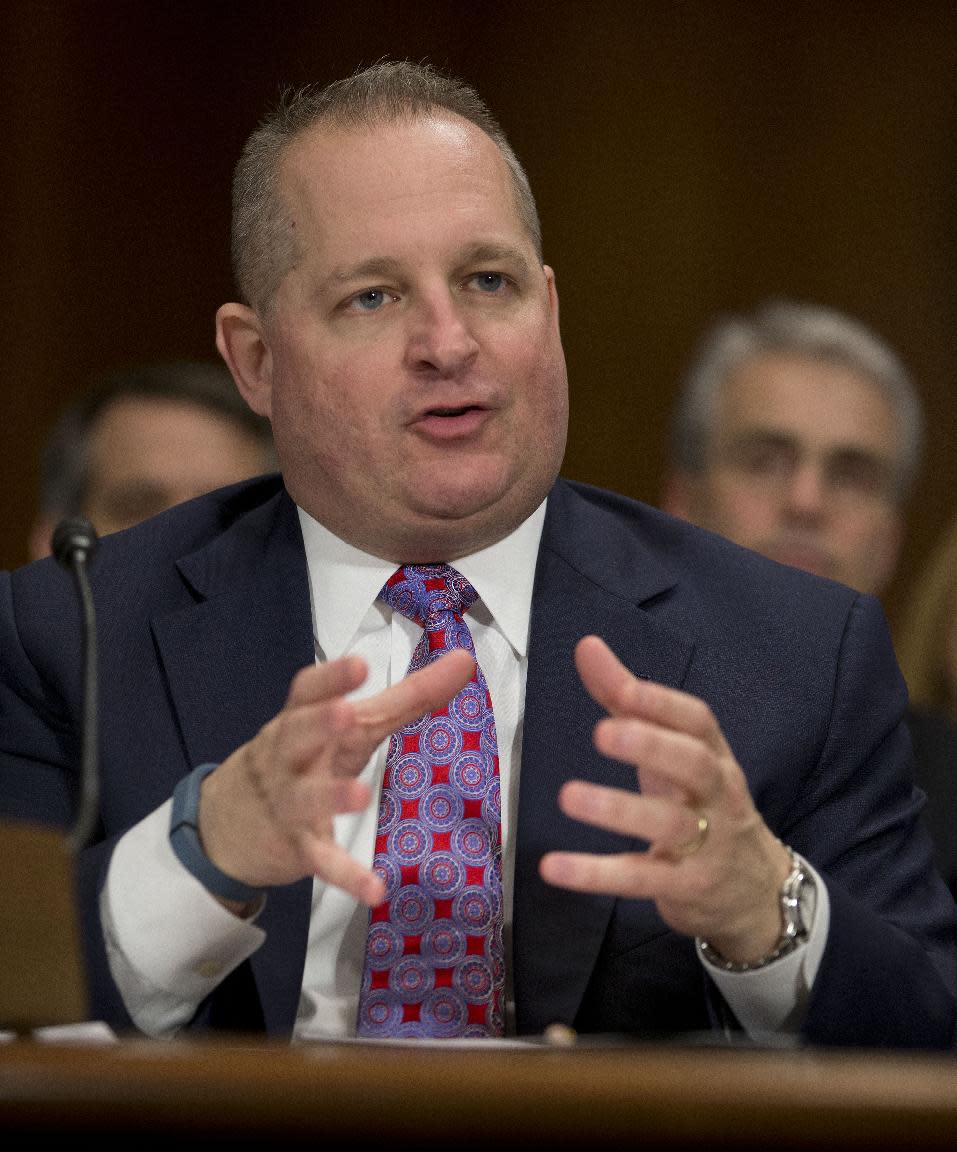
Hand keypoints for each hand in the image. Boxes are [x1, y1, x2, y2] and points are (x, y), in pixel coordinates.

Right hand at [197, 648, 474, 908]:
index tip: (358, 664)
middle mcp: (287, 757)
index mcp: (298, 719)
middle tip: (347, 714)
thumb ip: (406, 695)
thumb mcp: (349, 726)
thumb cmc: (303, 760)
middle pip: (296, 735)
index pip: (307, 692)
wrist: (226, 826)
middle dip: (319, 723)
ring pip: (305, 798)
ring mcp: (287, 804)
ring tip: (361, 796)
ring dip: (331, 796)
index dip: (331, 678)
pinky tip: (375, 889)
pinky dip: (346, 875)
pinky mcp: (296, 847)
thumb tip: (464, 659)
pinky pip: (321, 860)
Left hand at [539, 635, 790, 963]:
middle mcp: (718, 795)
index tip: (622, 688)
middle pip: (695, 765)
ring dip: (618, 809)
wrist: (755, 892)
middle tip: (602, 732)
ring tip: (569, 796)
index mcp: (714, 755)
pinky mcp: (687, 888)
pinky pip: (642, 879)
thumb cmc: (700, 805)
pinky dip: (598, 874)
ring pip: (669, 824)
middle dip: (652, 746)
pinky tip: (555, 866)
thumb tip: (587, 645)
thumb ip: (627, 699)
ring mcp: (708, 844)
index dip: (661, 703)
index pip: (697, 722)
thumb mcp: (669, 752)